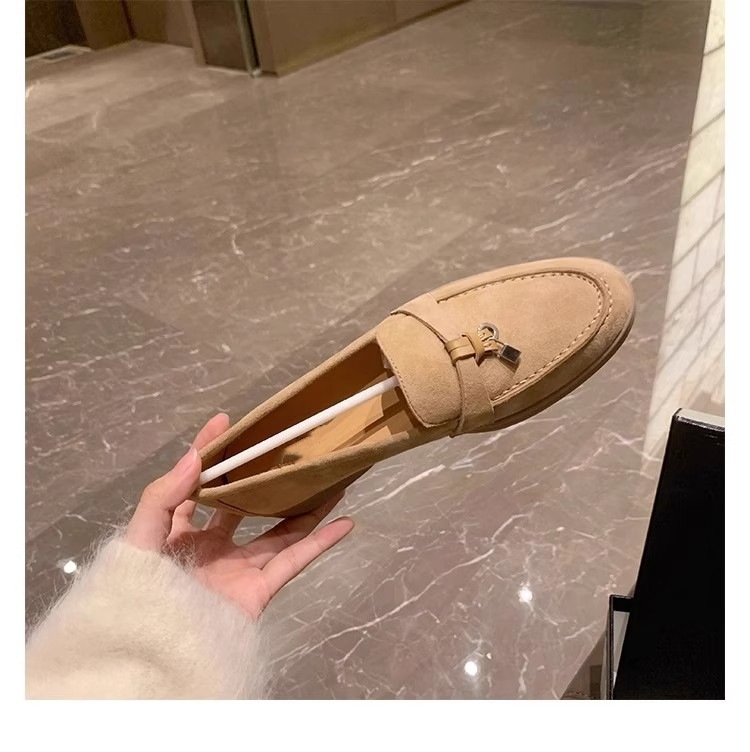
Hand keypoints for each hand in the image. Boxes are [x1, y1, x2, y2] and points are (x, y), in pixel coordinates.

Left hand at [125, 413, 353, 618]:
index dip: (209, 453)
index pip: (196, 484)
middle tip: (287, 449)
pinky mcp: (259, 591)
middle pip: (246, 505)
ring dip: (305, 506)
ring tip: (327, 478)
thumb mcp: (139, 540)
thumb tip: (196, 456)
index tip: (226, 422)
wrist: (150, 657)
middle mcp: (213, 548)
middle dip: (266, 479)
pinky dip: (321, 543)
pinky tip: (344, 521)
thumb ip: (163, 496)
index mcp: (179, 534)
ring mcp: (239, 569)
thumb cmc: (137, 594)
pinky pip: (295, 562)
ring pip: (280, 531)